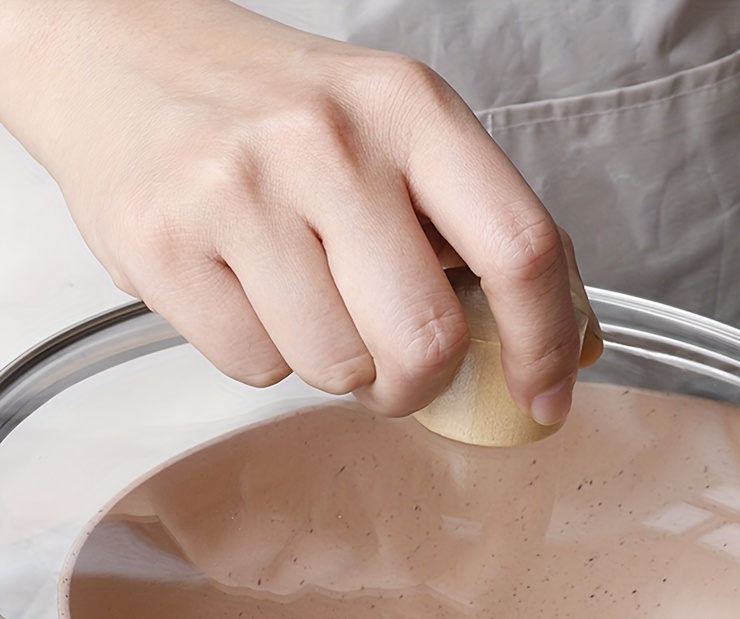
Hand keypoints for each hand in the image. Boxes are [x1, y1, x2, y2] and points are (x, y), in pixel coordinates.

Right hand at [0, 0, 598, 422]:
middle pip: (425, 341)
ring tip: (304, 299)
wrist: (115, 50)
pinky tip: (242, 288)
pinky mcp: (161, 241)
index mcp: (410, 108)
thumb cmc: (276, 108)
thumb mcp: (398, 129)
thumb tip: (571, 342)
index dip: (546, 343)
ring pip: (336, 370)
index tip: (545, 395)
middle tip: (395, 360)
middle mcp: (327, 142)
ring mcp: (236, 189)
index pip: (520, 247)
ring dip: (334, 364)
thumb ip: (481, 227)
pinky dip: (262, 352)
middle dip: (418, 381)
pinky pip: (255, 368)